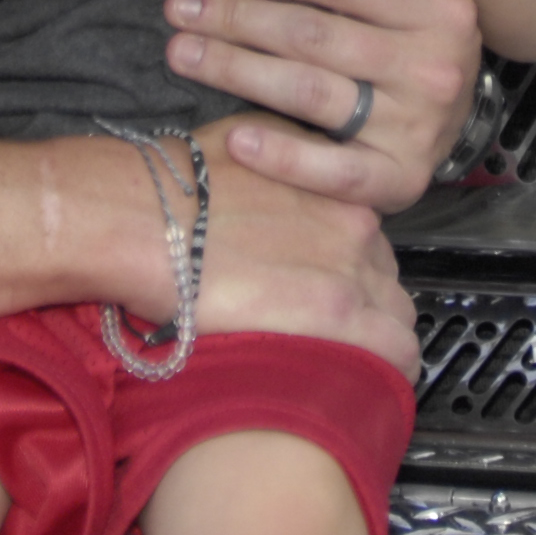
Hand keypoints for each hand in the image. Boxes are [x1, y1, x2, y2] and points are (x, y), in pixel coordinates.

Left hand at [162, 0, 481, 212]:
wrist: (467, 118)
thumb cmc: (418, 36)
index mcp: (438, 8)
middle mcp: (433, 67)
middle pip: (314, 35)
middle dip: (236, 17)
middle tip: (178, 8)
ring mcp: (419, 127)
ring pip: (311, 91)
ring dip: (235, 69)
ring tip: (180, 52)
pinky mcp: (402, 178)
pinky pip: (337, 171)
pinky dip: (286, 156)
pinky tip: (237, 137)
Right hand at [169, 131, 418, 376]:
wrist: (137, 219)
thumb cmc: (166, 190)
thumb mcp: (233, 148)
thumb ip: (272, 170)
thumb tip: (267, 192)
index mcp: (327, 182)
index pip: (364, 235)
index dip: (345, 265)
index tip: (321, 284)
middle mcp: (353, 219)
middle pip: (385, 275)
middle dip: (363, 302)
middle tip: (320, 328)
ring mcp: (352, 266)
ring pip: (397, 314)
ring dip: (375, 337)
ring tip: (337, 361)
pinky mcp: (341, 314)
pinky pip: (398, 351)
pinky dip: (386, 369)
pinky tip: (363, 385)